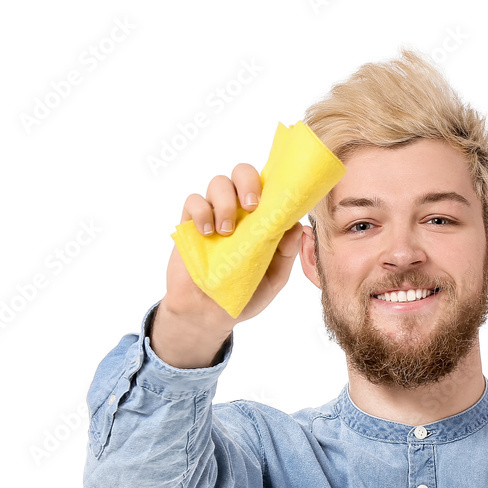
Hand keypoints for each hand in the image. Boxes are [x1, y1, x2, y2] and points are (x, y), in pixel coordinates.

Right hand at [152, 163, 306, 367]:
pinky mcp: (190, 223)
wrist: (210, 314)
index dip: (274, 183)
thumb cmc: (245, 293)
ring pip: (218, 182)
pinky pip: (193, 201)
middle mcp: (240, 210)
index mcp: (262, 219)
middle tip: (252, 207)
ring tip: (227, 231)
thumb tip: (297, 227)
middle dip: (248, 182)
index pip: (269, 187)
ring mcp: (214, 214)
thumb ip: (286, 254)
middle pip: (243, 172)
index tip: (277, 199)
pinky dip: (201, 212)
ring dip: (225, 202)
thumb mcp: (274, 278)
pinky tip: (208, 234)